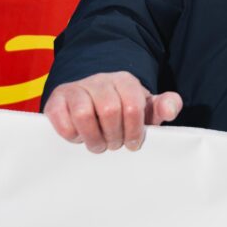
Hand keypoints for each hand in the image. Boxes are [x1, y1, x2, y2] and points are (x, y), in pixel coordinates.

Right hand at [43, 71, 182, 152]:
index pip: (133, 106)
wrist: (90, 98)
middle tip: (114, 145)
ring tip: (98, 145)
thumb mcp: (146, 107)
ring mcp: (76, 88)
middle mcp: (100, 80)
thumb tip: (170, 109)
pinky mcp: (56, 100)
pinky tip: (79, 137)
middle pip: (109, 111)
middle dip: (114, 136)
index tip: (133, 144)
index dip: (134, 131)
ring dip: (92, 138)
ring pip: (83, 113)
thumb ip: (166, 106)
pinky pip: (61, 119)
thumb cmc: (123, 108)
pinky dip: (71, 135)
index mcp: (125, 81)